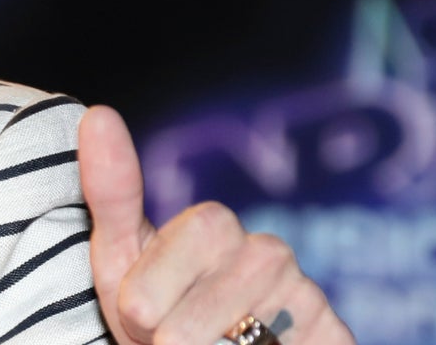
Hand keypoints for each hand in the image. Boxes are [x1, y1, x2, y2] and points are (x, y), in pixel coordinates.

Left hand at [76, 105, 355, 343]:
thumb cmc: (161, 309)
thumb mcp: (120, 257)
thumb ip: (111, 192)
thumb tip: (99, 114)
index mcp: (212, 225)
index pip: (142, 300)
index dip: (136, 315)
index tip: (144, 310)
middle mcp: (268, 253)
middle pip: (179, 334)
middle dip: (166, 343)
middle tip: (172, 335)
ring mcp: (306, 297)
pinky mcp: (336, 336)